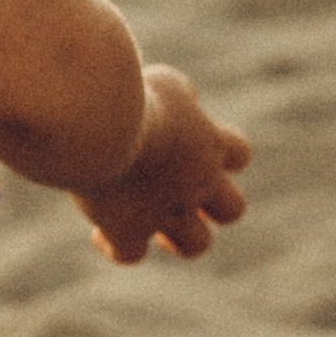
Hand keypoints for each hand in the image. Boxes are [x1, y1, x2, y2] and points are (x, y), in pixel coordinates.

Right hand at [76, 64, 250, 264]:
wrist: (97, 123)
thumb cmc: (126, 92)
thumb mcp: (162, 81)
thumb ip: (181, 93)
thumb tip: (188, 99)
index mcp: (208, 143)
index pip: (239, 154)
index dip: (219, 154)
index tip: (185, 145)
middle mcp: (196, 183)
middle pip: (232, 209)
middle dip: (211, 206)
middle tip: (176, 194)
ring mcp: (164, 212)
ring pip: (196, 245)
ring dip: (178, 238)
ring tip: (147, 222)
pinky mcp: (126, 229)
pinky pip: (130, 255)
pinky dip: (117, 247)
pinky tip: (99, 232)